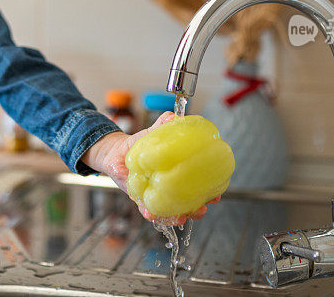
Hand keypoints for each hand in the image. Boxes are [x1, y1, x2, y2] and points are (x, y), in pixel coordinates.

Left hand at [82, 112, 220, 224]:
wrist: (117, 152)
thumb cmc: (140, 145)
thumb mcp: (153, 133)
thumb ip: (163, 125)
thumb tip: (174, 117)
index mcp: (179, 173)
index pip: (199, 185)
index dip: (210, 191)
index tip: (216, 194)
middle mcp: (170, 187)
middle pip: (189, 204)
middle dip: (197, 210)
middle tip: (200, 209)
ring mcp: (156, 195)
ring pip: (170, 212)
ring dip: (177, 217)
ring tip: (180, 217)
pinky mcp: (140, 199)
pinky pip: (147, 210)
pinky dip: (150, 213)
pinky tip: (151, 214)